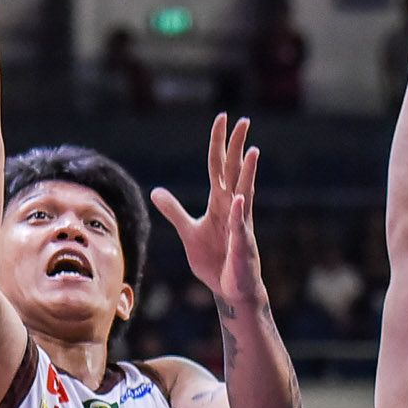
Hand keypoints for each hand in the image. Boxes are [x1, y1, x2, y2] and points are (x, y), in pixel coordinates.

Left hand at [151, 114, 263, 305]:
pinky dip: (240, 211)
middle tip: (242, 120)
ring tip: (252, 150)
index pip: (218, 166)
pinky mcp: (243, 243)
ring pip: (244, 191)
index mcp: (220, 202)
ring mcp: (240, 223)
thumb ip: (174, 211)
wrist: (230, 289)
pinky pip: (241, 224)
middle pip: (234, 170)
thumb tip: (155, 191)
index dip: (219, 143)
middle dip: (237, 145)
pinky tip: (240, 197)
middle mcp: (233, 207)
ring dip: (247, 172)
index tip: (222, 118)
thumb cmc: (214, 260)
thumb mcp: (188, 232)